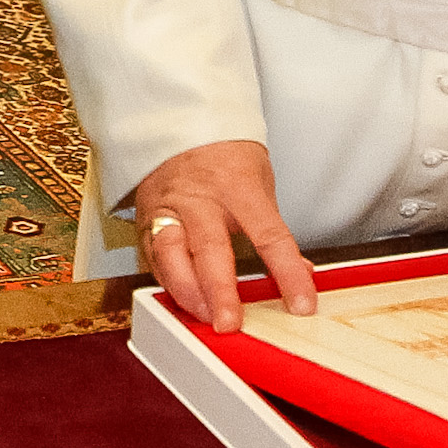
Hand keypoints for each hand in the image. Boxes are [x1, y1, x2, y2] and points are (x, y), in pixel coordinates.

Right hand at [135, 139, 318, 332]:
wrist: (181, 125)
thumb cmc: (224, 155)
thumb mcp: (260, 184)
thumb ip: (272, 232)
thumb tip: (298, 273)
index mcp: (238, 186)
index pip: (269, 236)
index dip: (287, 273)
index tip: (302, 304)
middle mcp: (199, 198)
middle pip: (209, 248)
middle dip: (219, 290)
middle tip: (231, 322)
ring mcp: (169, 209)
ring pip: (169, 254)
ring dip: (187, 291)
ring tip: (203, 316)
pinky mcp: (145, 220)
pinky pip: (152, 257)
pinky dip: (167, 283)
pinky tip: (182, 301)